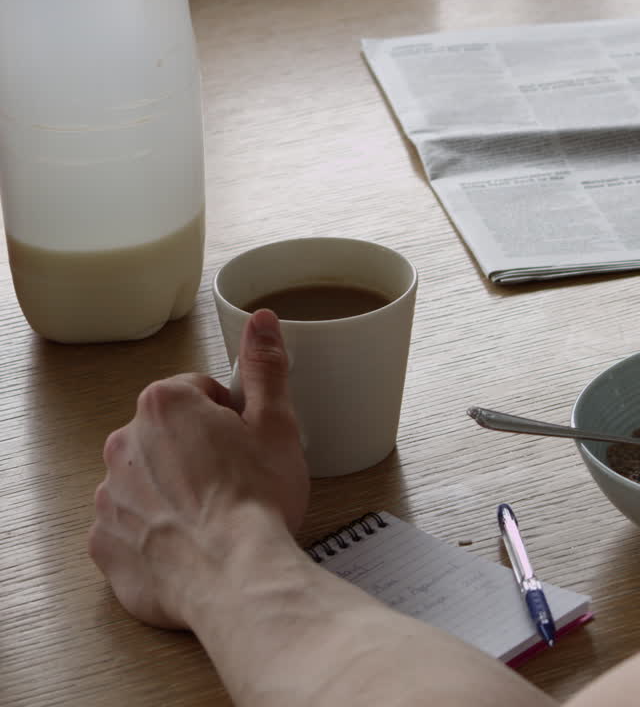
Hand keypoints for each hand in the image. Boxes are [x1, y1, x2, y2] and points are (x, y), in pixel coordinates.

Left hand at [89, 309, 307, 628]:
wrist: (235, 576)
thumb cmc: (257, 500)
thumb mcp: (277, 423)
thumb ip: (265, 367)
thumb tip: (261, 321)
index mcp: (165, 405)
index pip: (199, 393)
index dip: (232, 419)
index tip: (248, 445)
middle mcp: (124, 444)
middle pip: (169, 436)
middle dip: (199, 452)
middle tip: (239, 481)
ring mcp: (109, 495)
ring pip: (148, 481)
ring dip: (176, 492)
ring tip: (217, 518)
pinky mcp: (105, 542)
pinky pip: (131, 528)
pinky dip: (157, 534)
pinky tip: (192, 545)